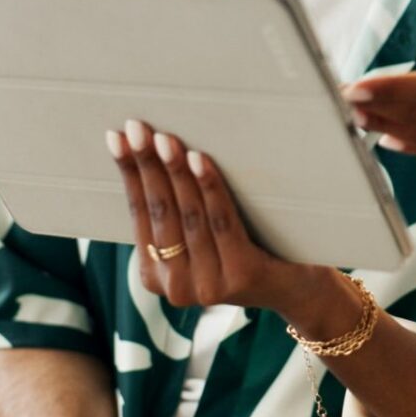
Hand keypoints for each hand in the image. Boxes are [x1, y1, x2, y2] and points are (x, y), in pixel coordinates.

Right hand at [107, 120, 347, 324]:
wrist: (298, 287)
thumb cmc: (246, 248)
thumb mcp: (202, 236)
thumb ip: (178, 213)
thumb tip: (154, 150)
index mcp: (155, 275)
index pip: (138, 214)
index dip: (128, 174)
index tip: (117, 137)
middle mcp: (176, 288)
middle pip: (159, 212)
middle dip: (146, 165)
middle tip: (137, 128)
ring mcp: (207, 286)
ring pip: (187, 215)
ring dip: (175, 172)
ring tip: (166, 139)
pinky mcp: (239, 277)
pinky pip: (221, 222)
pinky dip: (210, 187)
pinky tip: (201, 160)